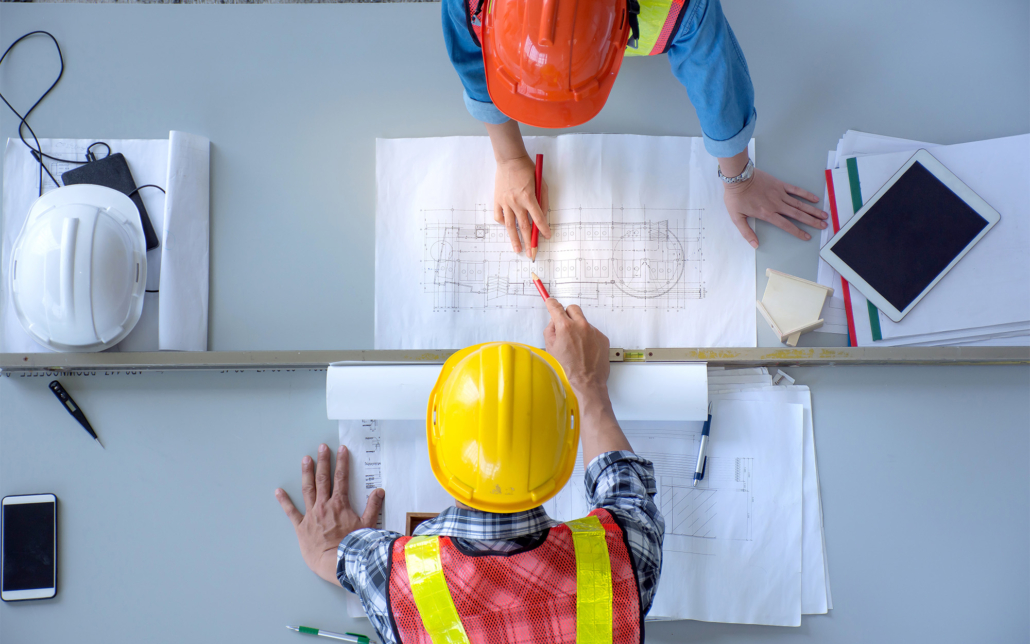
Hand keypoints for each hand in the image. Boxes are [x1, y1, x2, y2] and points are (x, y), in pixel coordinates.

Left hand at [275, 444, 384, 584]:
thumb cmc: (353, 546)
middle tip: (322, 448)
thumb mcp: (368, 525)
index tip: (341, 449)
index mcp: (340, 504)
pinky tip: (278, 492)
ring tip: (305, 460)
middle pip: (323, 479)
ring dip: (306, 473)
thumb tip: (380, 491)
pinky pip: (291, 512)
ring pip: (308, 490)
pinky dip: (284, 501)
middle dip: (323, 461)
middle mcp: (324, 505)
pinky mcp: (301, 527)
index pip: (342, 478)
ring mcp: (311, 515)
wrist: (336, 562)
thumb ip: (373, 506)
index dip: (342, 462)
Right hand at [494, 155, 550, 253]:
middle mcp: (516, 202)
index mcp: (529, 197)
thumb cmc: (527, 170)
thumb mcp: (541, 183)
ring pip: (510, 226)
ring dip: (514, 239)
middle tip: (531, 253)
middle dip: (529, 241)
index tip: (547, 237)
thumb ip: (542, 200)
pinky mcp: (497, 200)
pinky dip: (504, 223)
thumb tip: (543, 215)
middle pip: (524, 226)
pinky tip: (508, 228)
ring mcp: (505, 202)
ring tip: (517, 250)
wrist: (509, 160)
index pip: (538, 218)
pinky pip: (499, 217)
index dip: (543, 229)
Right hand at [543, 298, 610, 397]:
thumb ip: (550, 331)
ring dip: (579, 328)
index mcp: (565, 327)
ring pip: (583, 321)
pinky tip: (585, 350)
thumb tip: (553, 322)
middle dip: (567, 313)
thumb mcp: (550, 349)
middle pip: (572, 308)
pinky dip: (588, 337)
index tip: (550, 302)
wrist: (587, 380)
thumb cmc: (568, 368)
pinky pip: (593, 331)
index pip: (556, 307)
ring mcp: (593, 331)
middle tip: (565, 325)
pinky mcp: (602, 337)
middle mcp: (581, 325)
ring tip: (577, 345)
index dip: (551, 303)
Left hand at [722, 167, 827, 246]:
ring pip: (800, 204)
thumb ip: (746, 232)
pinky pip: (795, 190)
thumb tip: (755, 245)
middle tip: (823, 226)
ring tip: (824, 215)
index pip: (786, 225)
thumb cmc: (736, 197)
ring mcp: (779, 194)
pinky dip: (806, 194)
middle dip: (812, 221)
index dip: (798, 232)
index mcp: (767, 214)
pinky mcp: (780, 184)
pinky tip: (815, 198)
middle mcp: (776, 205)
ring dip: (813, 210)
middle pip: (798, 215)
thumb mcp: (737, 217)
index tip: (807, 237)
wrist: (738, 177)